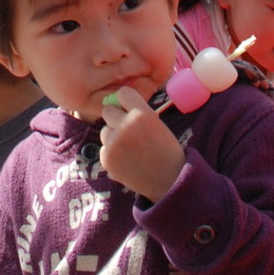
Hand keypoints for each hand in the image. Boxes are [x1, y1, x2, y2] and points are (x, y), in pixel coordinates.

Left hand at [98, 87, 184, 201]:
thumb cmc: (165, 149)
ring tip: (131, 148)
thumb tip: (114, 101)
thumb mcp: (156, 123)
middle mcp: (126, 127)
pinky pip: (104, 147)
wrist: (169, 181)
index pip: (123, 93)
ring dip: (114, 136)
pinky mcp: (107, 159)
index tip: (132, 110)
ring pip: (104, 130)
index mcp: (142, 115)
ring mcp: (114, 144)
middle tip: (130, 130)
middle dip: (117, 118)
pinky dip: (112, 153)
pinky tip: (127, 160)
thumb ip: (137, 111)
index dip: (127, 102)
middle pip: (108, 111)